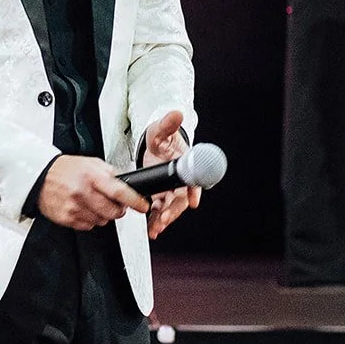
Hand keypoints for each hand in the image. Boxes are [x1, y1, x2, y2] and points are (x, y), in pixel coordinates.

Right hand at [37, 155, 148, 230]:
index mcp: (91, 176)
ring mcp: (74, 207)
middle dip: (118, 209)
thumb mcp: (90, 162)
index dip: (134, 201)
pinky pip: (88, 226)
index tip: (142, 206)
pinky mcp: (67, 218)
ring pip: (102, 221)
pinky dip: (90, 220)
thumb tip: (127, 183)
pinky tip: (83, 208)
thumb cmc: (64, 169)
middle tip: (114, 203)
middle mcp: (82, 192)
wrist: (39, 177)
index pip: (119, 191)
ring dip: (103, 215)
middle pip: (113, 211)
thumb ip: (109, 173)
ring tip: (93, 203)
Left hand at [142, 110, 198, 238]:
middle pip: (180, 198)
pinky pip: (159, 210)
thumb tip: (177, 114)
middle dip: (173, 210)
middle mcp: (180, 180)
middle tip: (164, 218)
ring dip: (164, 219)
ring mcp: (169, 189)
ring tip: (156, 228)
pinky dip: (155, 220)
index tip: (192, 200)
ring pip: (170, 208)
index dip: (193, 190)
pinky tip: (151, 229)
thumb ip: (168, 124)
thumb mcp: (161, 129)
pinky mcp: (159, 196)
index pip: (193, 179)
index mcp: (185, 164)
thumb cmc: (162, 138)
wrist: (154, 145)